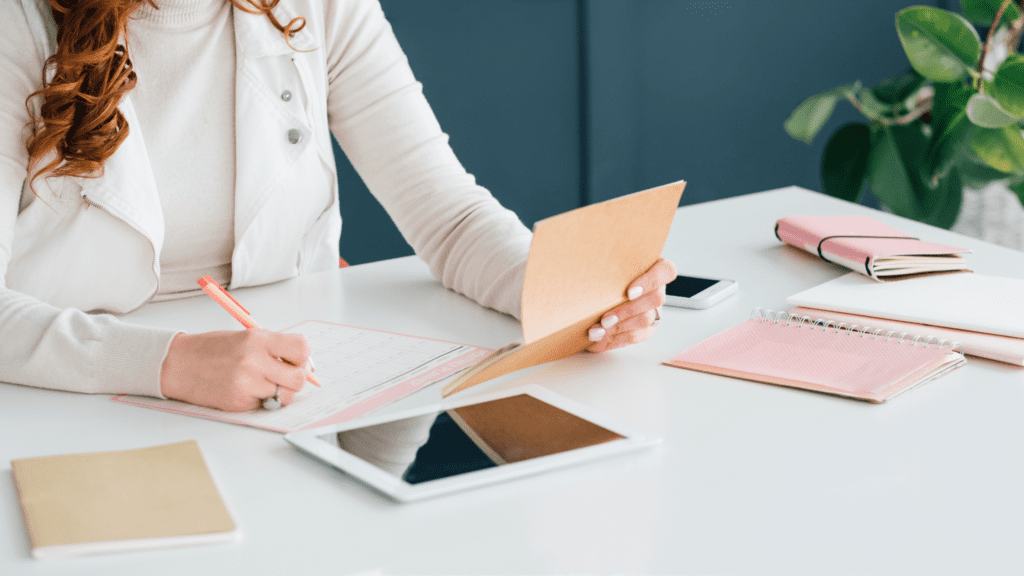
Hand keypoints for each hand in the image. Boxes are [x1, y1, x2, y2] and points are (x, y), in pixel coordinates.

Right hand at [160, 329, 310, 411]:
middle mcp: (254, 361)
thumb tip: (305, 364)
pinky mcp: (239, 402)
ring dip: (279, 392)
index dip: (304, 357)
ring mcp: (246, 384)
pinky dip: (260, 400)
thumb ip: (274, 348)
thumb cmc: (212, 349)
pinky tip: (245, 390)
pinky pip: (265, 405)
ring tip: (262, 383)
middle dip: (296, 379)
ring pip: (284, 396)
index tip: (297, 360)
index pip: (302, 348)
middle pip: (298, 378)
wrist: (178, 364)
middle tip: (284, 376)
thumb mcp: (246, 337)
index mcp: (258, 339)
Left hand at [586, 258, 676, 352]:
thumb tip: (590, 263)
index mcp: (653, 268)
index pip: (666, 271)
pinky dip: (616, 337)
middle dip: (627, 310)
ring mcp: (654, 311)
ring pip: (646, 319)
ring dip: (619, 325)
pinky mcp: (646, 329)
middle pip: (656, 299)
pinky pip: (637, 336)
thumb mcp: (606, 265)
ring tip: (597, 329)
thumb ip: (608, 264)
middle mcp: (657, 290)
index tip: (630, 291)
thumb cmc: (603, 276)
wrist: (595, 295)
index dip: (651, 281)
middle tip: (605, 317)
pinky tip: (599, 336)